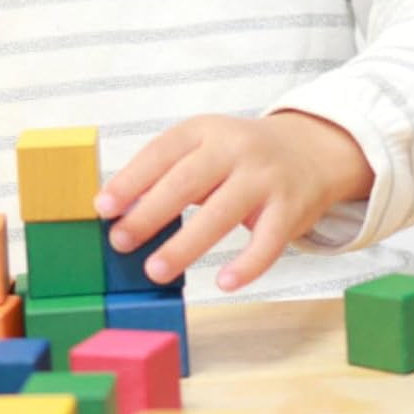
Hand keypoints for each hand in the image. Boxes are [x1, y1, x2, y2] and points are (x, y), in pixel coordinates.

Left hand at [91, 111, 373, 293]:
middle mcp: (234, 149)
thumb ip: (167, 173)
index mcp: (204, 131)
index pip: (160, 152)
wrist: (312, 148)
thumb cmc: (240, 156)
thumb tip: (121, 211)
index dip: (129, 179)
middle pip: (186, 182)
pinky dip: (246, 265)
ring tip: (155, 270)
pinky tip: (224, 283)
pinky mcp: (292, 208)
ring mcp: (265, 178)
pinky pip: (268, 242)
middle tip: (120, 242)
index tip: (102, 207)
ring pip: (221, 214)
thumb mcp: (204, 148)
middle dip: (149, 213)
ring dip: (185, 245)